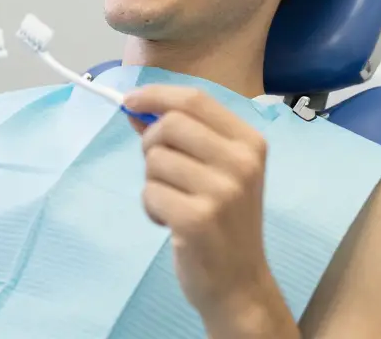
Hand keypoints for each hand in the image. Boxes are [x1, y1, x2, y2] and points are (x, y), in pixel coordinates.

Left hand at [123, 86, 291, 335]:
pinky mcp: (197, 219)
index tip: (130, 100)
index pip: (195, 99)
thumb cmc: (225, 223)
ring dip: (152, 182)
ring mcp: (222, 191)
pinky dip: (151, 208)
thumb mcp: (217, 172)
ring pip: (155, 160)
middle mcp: (241, 162)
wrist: (240, 284)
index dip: (156, 95)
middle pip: (170, 124)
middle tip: (160, 171)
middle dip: (151, 143)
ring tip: (174, 203)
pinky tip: (170, 223)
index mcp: (250, 143)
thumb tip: (135, 107)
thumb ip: (182, 137)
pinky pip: (149, 193)